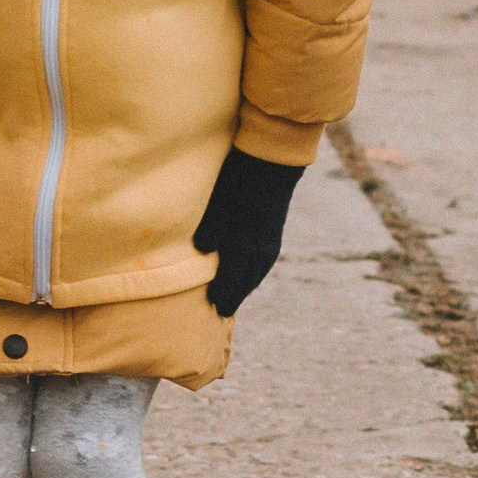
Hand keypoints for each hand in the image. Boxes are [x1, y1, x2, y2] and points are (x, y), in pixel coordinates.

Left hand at [192, 147, 301, 317]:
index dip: (223, 294)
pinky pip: (264, 263)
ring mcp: (269, 243)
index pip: (230, 280)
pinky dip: (256, 274)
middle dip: (235, 297)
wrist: (271, 166)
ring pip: (257, 273)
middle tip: (225, 311)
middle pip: (246, 282)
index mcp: (241, 246)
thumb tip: (203, 252)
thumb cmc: (237, 183)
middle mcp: (258, 250)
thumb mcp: (216, 206)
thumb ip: (208, 231)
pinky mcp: (274, 234)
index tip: (214, 306)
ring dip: (246, 287)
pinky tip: (252, 273)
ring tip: (237, 295)